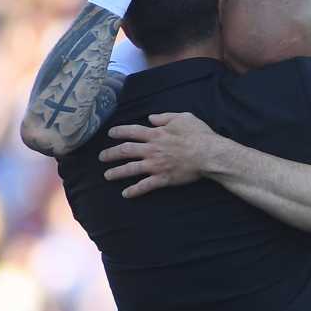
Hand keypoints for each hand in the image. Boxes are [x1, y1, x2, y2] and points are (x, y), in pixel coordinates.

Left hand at [99, 112, 220, 197]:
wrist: (208, 154)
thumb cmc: (198, 134)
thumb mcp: (183, 117)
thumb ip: (165, 117)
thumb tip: (151, 118)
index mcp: (156, 134)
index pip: (132, 131)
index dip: (119, 132)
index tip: (110, 133)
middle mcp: (152, 149)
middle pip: (125, 151)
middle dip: (111, 153)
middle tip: (102, 157)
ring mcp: (156, 165)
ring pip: (130, 169)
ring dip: (117, 172)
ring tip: (107, 175)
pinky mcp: (163, 178)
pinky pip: (145, 186)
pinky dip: (134, 191)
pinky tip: (125, 194)